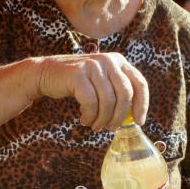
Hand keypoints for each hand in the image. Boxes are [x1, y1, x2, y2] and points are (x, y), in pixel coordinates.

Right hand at [34, 52, 148, 130]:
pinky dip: (90, 115)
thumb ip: (117, 92)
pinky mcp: (78, 74)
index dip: (142, 105)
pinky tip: (85, 119)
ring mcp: (93, 66)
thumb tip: (134, 117)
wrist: (47, 73)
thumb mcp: (102, 82)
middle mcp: (108, 60)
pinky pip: (90, 102)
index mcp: (119, 61)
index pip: (139, 83)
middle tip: (111, 128)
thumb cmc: (78, 82)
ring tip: (96, 126)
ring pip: (108, 100)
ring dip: (102, 119)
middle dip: (120, 116)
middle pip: (125, 94)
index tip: (139, 122)